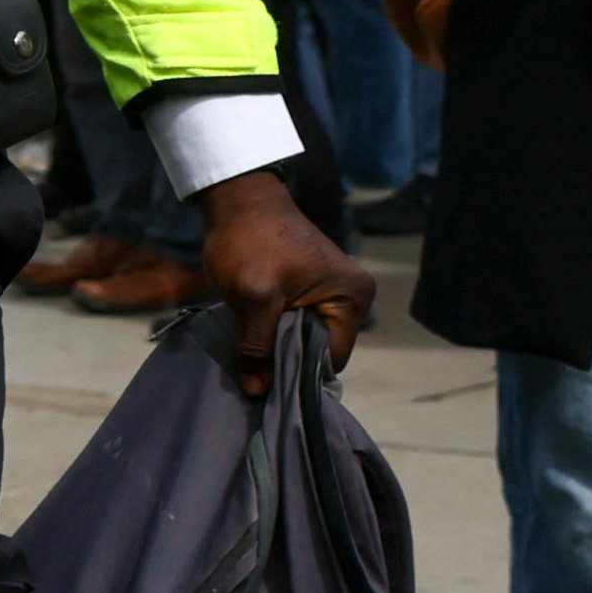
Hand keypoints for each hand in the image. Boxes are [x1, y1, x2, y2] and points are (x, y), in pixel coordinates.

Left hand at [197, 166, 372, 398]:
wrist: (239, 201)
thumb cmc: (251, 242)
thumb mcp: (253, 297)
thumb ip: (257, 346)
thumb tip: (258, 391)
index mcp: (352, 298)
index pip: (332, 357)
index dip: (300, 375)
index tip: (268, 388)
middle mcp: (351, 298)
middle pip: (320, 350)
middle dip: (287, 363)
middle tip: (253, 379)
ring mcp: (331, 293)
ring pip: (304, 339)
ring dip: (277, 348)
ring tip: (250, 361)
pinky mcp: (310, 290)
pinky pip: (295, 323)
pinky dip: (274, 333)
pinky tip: (253, 343)